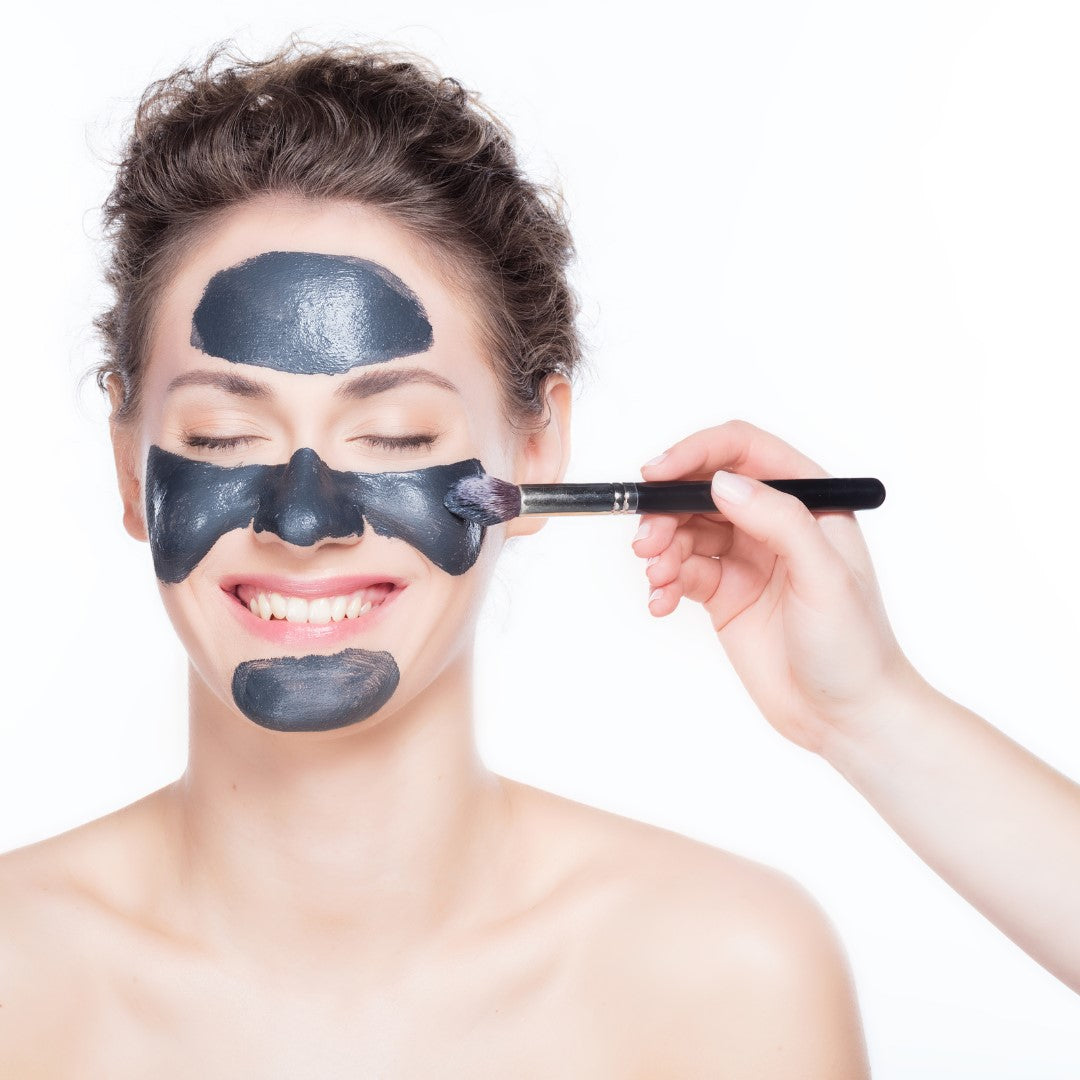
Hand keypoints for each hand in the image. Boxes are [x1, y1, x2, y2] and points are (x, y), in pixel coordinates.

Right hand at [632, 419, 920, 753]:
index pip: (743, 451)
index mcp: (808, 500)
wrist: (845, 717)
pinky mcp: (724, 592)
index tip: (657, 475)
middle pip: (702, 488)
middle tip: (647, 544)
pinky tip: (661, 604)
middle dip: (666, 509)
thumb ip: (778, 520)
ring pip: (684, 529)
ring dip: (661, 549)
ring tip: (657, 580)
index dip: (696, 453)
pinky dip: (663, 583)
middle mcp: (773, 521)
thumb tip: (721, 482)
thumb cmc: (854, 646)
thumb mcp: (824, 577)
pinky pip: (680, 571)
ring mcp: (746, 557)